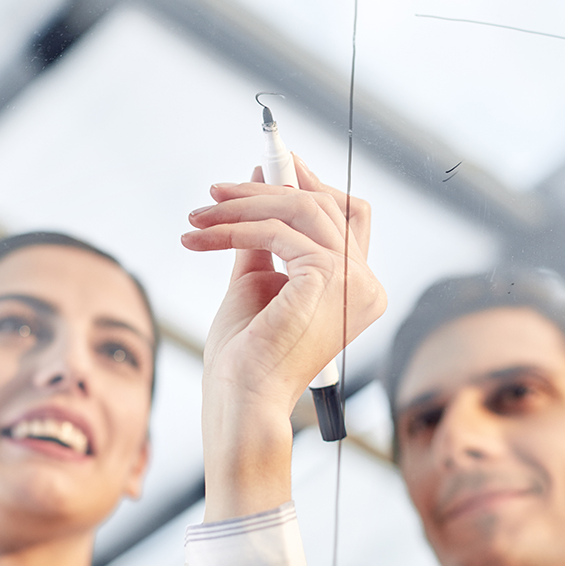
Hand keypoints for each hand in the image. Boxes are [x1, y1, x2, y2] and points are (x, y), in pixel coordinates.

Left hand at [182, 156, 385, 519]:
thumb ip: (265, 237)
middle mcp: (366, 285)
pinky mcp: (329, 279)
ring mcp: (354, 282)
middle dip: (268, 187)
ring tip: (198, 218)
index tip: (270, 166)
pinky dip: (235, 229)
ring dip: (242, 206)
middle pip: (326, 205)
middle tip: (217, 191)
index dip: (312, 184)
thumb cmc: (246, 357)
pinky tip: (201, 238)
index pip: (350, 216)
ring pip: (301, 210)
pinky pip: (278, 233)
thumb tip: (263, 182)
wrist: (240, 400)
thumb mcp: (256, 282)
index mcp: (358, 289)